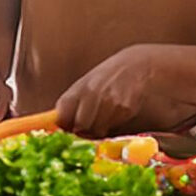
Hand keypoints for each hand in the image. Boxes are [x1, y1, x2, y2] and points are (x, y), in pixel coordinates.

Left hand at [52, 46, 166, 136]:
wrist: (135, 65)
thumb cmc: (105, 77)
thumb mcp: (85, 84)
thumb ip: (71, 103)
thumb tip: (60, 126)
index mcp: (80, 88)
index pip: (63, 117)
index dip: (64, 125)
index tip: (68, 126)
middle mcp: (93, 94)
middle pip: (80, 127)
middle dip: (82, 130)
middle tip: (86, 126)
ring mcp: (110, 103)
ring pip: (97, 131)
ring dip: (97, 129)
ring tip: (101, 118)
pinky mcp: (125, 110)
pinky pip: (113, 127)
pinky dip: (111, 125)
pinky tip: (114, 113)